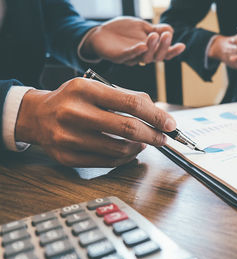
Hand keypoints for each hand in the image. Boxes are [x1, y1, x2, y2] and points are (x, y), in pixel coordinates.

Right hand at [15, 78, 176, 166]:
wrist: (37, 116)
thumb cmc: (73, 100)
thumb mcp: (95, 88)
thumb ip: (126, 97)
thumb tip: (158, 113)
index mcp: (84, 89)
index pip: (130, 103)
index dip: (156, 115)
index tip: (170, 124)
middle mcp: (73, 112)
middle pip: (127, 128)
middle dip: (152, 135)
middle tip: (163, 138)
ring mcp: (68, 137)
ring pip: (118, 149)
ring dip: (139, 148)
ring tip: (145, 143)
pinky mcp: (66, 157)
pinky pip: (106, 162)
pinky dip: (124, 158)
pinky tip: (129, 151)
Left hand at [81, 17, 185, 65]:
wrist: (100, 34)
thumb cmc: (122, 31)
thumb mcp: (141, 27)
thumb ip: (155, 29)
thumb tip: (171, 30)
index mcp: (149, 50)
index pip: (164, 53)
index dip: (173, 51)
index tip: (181, 46)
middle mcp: (142, 56)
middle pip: (156, 57)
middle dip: (163, 47)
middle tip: (167, 36)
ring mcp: (131, 58)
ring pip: (144, 57)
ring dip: (151, 47)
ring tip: (155, 35)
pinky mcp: (118, 57)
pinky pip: (128, 56)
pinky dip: (136, 51)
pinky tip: (142, 46)